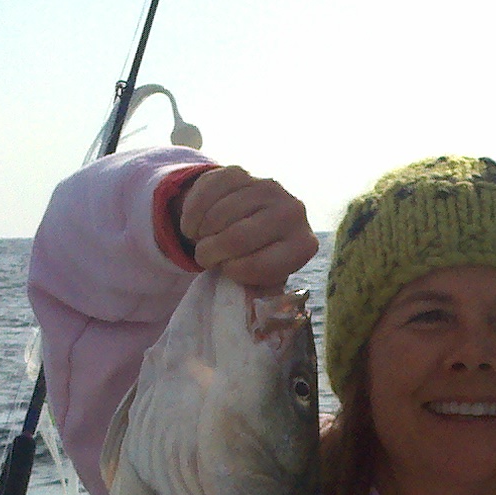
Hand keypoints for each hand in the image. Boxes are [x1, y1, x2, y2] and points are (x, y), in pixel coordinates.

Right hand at [175, 166, 319, 287]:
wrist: (252, 218)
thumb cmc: (258, 257)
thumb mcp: (264, 281)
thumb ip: (261, 300)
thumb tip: (255, 322)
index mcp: (303, 245)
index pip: (260, 265)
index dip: (234, 272)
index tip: (226, 271)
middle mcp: (293, 211)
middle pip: (237, 237)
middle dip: (211, 252)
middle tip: (205, 258)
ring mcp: (268, 187)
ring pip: (218, 215)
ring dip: (201, 233)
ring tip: (202, 240)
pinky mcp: (241, 172)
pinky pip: (206, 193)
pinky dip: (192, 212)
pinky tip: (195, 224)